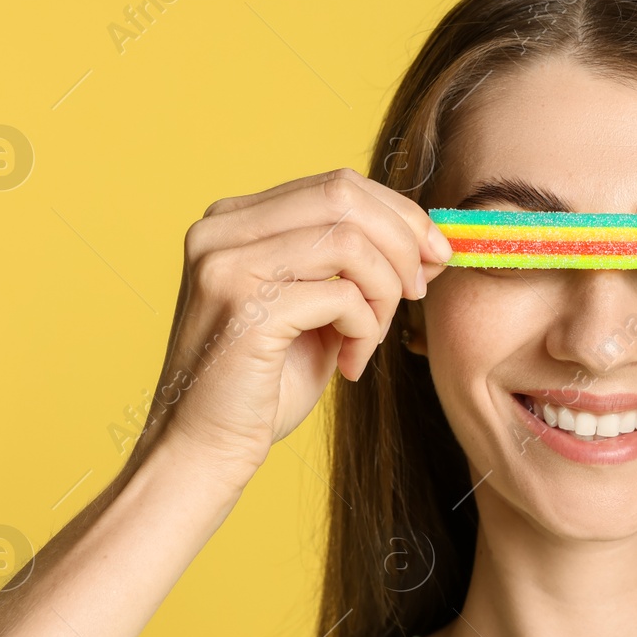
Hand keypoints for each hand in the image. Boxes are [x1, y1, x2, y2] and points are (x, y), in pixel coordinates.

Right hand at [133, 168, 452, 483]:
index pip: (336, 185)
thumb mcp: (313, 307)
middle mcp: (221, 230)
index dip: (399, 214)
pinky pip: (342, 296)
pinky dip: (364, 329)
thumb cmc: (262, 386)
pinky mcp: (244, 308)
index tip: (435, 253)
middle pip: (345, 197)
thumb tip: (428, 239)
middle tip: (419, 291)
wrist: (202, 451)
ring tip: (372, 337)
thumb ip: (351, 264)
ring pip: (351, 243)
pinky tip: (350, 363)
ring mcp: (226, 265)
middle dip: (402, 243)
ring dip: (384, 293)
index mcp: (234, 220)